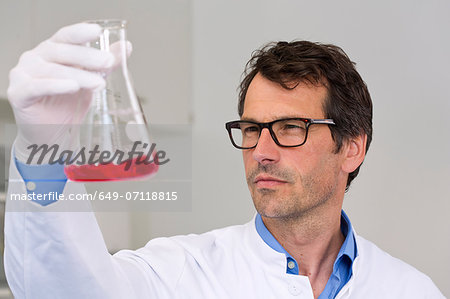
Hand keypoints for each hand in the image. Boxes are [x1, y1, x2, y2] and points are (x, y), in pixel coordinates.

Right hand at [7, 23, 129, 161]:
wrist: (52, 132)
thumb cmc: (69, 104)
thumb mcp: (91, 81)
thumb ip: (105, 65)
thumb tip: (125, 46)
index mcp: (52, 51)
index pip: (65, 36)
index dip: (80, 32)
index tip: (97, 31)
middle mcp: (35, 58)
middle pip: (60, 51)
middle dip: (87, 56)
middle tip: (108, 61)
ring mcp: (23, 74)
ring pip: (52, 70)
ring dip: (78, 75)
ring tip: (98, 84)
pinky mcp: (18, 93)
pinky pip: (35, 87)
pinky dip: (55, 86)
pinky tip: (72, 87)